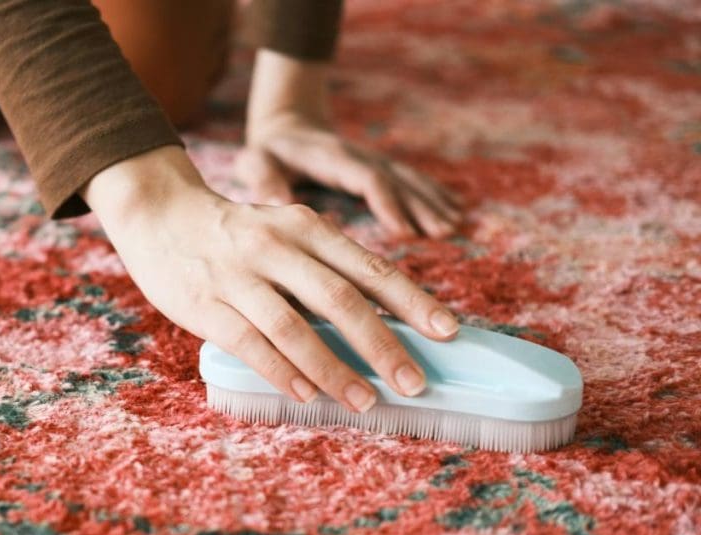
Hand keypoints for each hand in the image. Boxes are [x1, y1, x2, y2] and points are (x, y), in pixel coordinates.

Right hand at [82, 145, 459, 411]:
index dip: (412, 301)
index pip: (369, 267)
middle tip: (415, 383)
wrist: (158, 212)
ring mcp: (239, 276)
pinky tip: (305, 395)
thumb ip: (322, 269)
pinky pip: (250, 343)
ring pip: (296, 327)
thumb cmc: (234, 234)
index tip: (448, 332)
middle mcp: (277, 247)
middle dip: (384, 344)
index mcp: (305, 228)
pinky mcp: (206, 303)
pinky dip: (281, 371)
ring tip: (365, 401)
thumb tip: (376, 324)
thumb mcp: (283, 233)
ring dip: (335, 369)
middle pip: (341, 299)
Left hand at [239, 49, 462, 237]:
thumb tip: (279, 202)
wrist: (285, 126)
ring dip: (433, 200)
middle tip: (444, 232)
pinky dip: (434, 194)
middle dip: (422, 206)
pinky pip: (410, 180)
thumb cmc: (268, 152)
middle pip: (397, 180)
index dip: (388, 203)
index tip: (405, 231)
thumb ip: (263, 179)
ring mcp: (372, 161)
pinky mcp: (377, 168)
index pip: (367, 179)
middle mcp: (359, 157)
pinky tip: (456, 210)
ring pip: (409, 179)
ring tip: (455, 224)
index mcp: (333, 159)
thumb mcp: (255, 162)